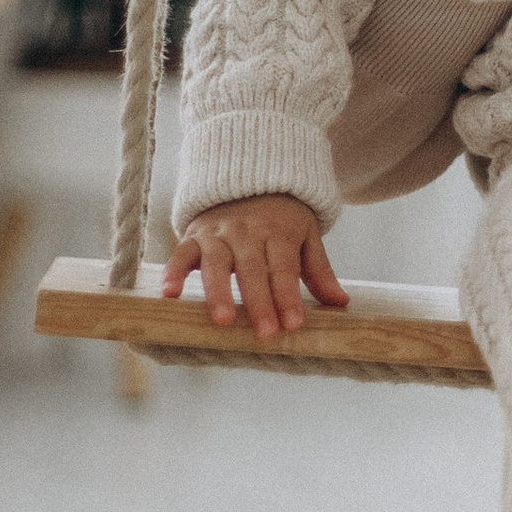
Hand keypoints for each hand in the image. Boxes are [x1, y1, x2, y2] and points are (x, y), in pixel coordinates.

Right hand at [160, 195, 345, 338]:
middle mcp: (247, 232)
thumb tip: (341, 304)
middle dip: (259, 302)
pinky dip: (174, 271)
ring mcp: (218, 233)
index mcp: (279, 232)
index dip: (288, 296)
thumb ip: (319, 271)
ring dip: (218, 292)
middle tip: (265, 333)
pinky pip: (181, 253)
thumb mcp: (305, 237)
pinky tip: (170, 294)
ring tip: (223, 320)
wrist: (247, 178)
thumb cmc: (281, 219)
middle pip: (253, 269)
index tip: (294, 324)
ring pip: (217, 263)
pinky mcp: (193, 236)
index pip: (284, 268)